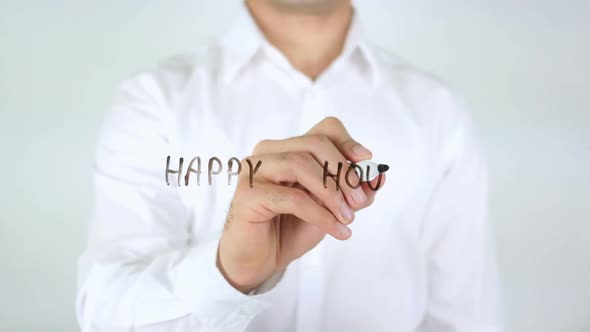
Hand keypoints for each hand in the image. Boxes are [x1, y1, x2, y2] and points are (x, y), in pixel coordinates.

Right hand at [217, 117, 385, 292]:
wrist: (260, 260)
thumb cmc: (292, 228)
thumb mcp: (332, 207)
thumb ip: (354, 191)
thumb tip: (378, 175)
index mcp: (289, 148)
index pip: (324, 130)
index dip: (348, 142)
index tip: (367, 162)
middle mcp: (268, 152)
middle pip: (314, 144)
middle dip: (344, 172)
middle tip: (359, 201)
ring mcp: (254, 170)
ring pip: (300, 164)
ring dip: (332, 193)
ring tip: (348, 218)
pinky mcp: (248, 194)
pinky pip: (292, 198)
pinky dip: (320, 214)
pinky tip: (336, 230)